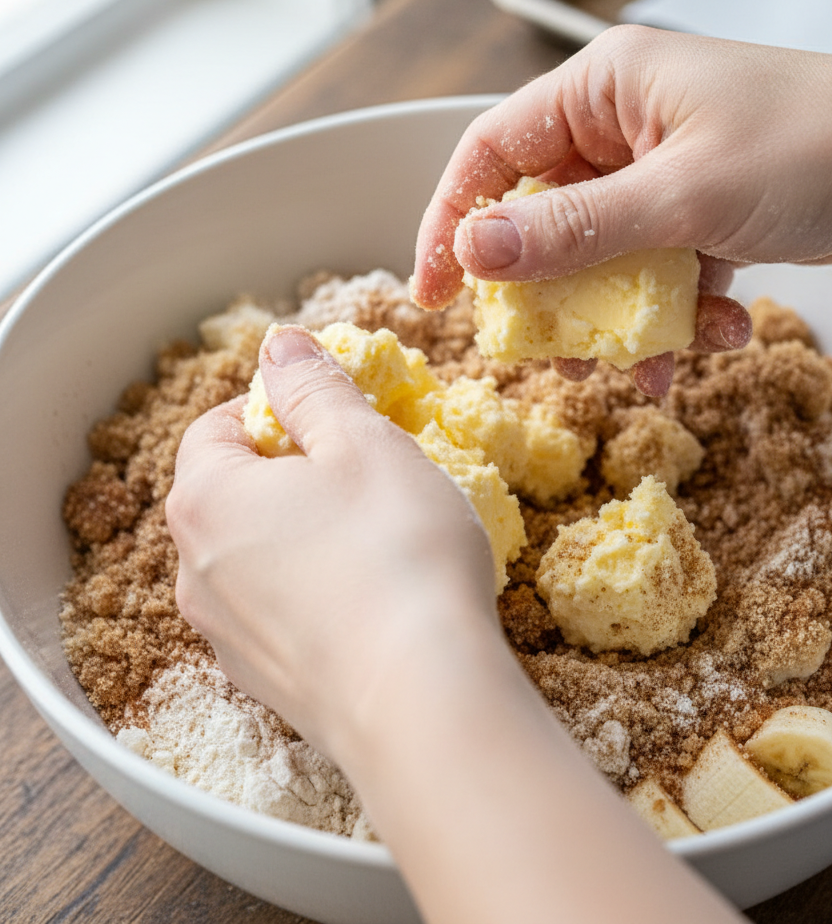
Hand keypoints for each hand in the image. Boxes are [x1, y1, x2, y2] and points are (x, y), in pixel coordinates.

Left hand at [167, 325, 750, 923]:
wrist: (422, 701)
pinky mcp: (264, 683)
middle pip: (236, 493)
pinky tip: (376, 600)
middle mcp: (196, 569)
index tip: (339, 421)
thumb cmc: (396, 551)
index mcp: (208, 498)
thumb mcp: (365, 444)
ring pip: (260, 556)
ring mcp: (226, 635)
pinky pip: (283, 613)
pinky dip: (318, 593)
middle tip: (370, 476)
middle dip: (297, 474)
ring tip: (380, 541)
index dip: (279, 410)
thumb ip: (316, 388)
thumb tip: (280, 344)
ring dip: (308, 535)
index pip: (219, 426)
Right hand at [415, 27, 831, 391]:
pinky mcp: (704, 215)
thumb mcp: (681, 198)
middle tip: (553, 352)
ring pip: (604, 259)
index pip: (492, 156)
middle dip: (552, 294)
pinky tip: (717, 340)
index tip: (435, 294)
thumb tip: (472, 254)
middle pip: (545, 218)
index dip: (452, 225)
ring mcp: (666, 174)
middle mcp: (626, 128)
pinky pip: (662, 274)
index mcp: (604, 92)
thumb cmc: (816, 147)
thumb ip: (574, 231)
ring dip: (622, 319)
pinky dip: (679, 317)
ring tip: (645, 363)